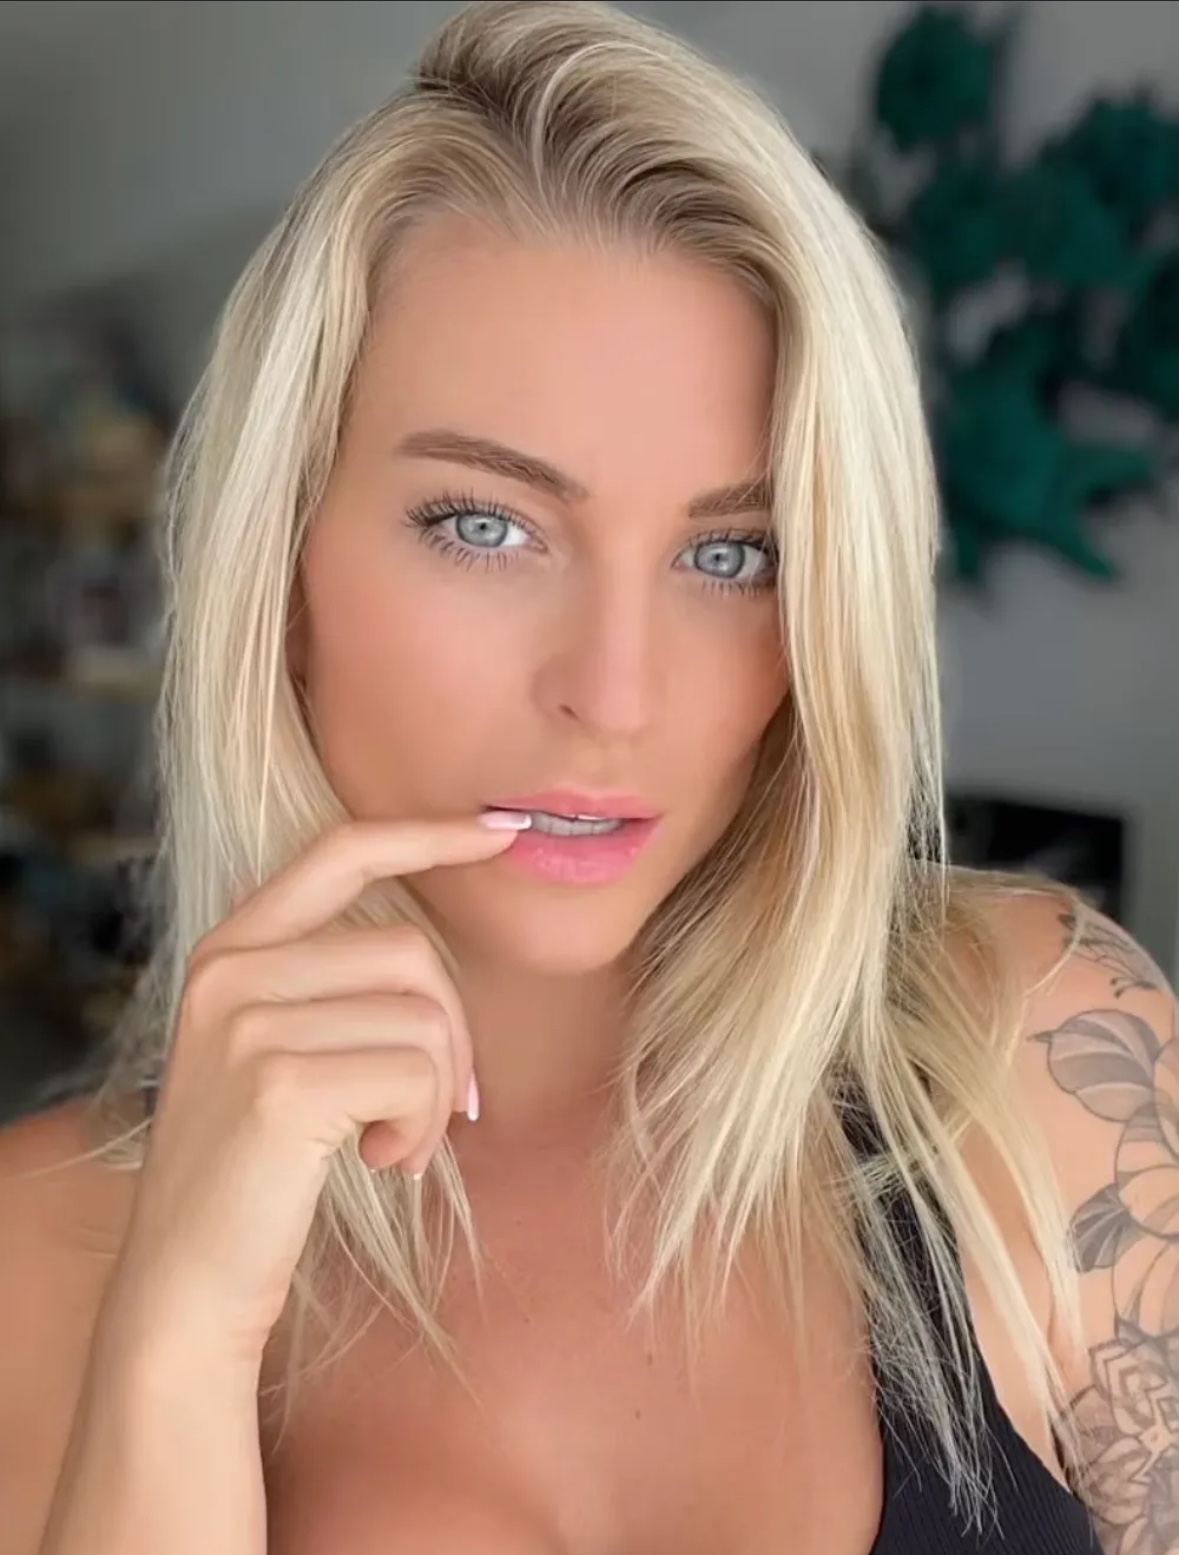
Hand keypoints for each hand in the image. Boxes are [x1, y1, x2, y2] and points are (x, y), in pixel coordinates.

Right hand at [103, 815, 522, 1366]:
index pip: (341, 851)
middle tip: (436, 1107)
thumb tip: (437, 964)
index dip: (428, 834)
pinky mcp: (282, 1085)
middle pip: (411, 951)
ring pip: (423, 1017)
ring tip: (394, 1142)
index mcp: (231, 949)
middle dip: (451, 1033)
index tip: (501, 831)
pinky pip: (416, 1075)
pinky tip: (382, 1163)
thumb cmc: (255, 1168)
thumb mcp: (273, 1050)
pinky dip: (422, 1128)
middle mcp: (231, 971)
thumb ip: (329, 986)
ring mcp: (249, 1024)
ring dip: (437, 1094)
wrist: (186, 1282)